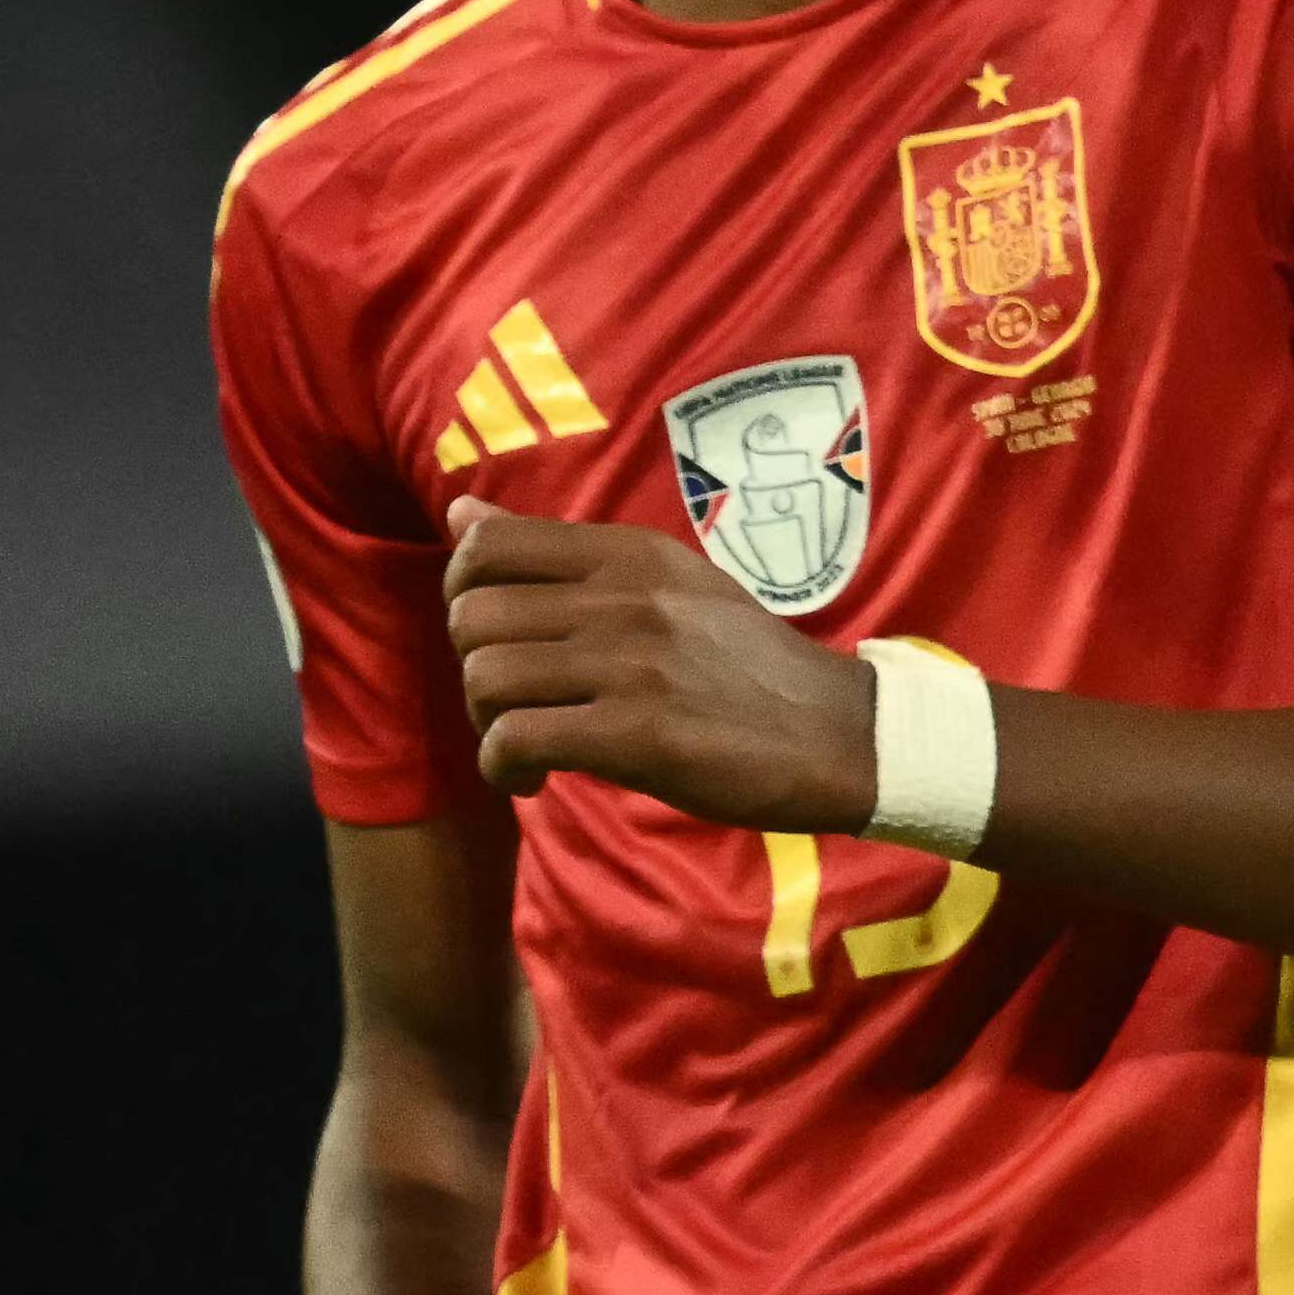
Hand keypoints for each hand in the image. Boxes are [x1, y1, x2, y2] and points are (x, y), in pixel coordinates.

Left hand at [446, 501, 874, 826]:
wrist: (835, 733)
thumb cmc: (746, 665)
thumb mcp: (665, 584)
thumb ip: (564, 556)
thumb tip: (458, 514)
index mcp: (629, 554)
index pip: (488, 546)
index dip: (462, 596)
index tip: (498, 638)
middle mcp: (623, 596)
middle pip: (470, 619)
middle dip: (473, 671)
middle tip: (517, 704)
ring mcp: (630, 663)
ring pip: (485, 679)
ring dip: (489, 727)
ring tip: (530, 746)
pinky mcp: (636, 733)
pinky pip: (515, 741)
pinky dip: (505, 770)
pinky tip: (534, 780)